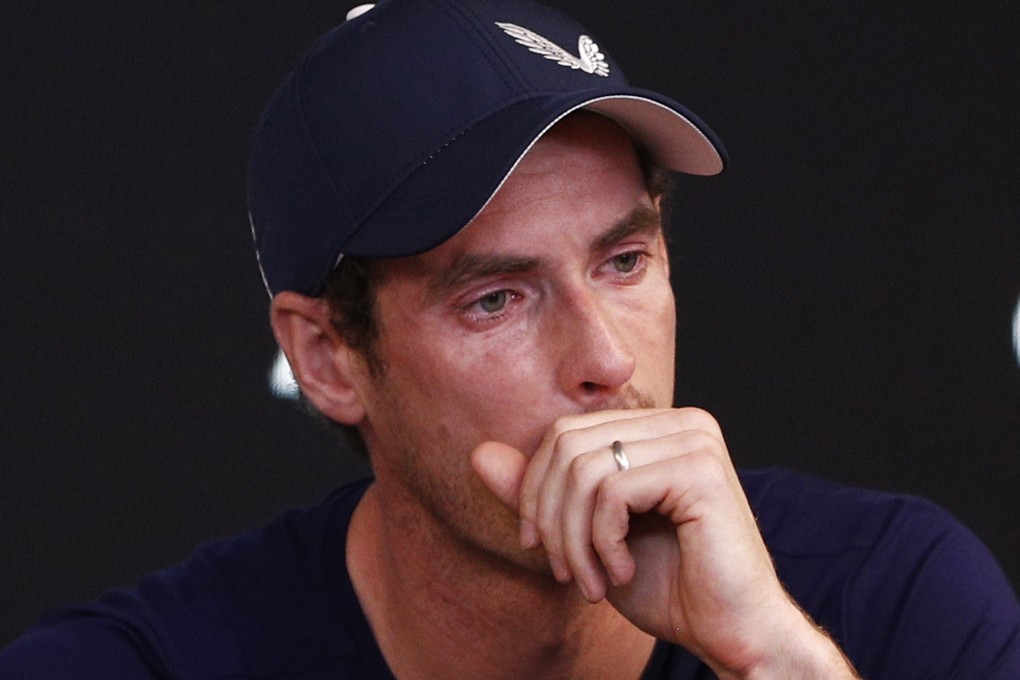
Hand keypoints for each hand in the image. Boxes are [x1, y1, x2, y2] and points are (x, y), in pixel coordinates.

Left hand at [472, 407, 857, 677]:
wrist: (732, 633)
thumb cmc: (669, 586)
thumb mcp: (585, 536)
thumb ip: (539, 494)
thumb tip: (479, 452)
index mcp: (657, 429)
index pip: (563, 433)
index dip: (534, 490)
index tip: (539, 548)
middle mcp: (681, 422)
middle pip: (566, 444)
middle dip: (549, 516)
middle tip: (562, 571)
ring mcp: (694, 441)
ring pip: (584, 469)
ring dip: (573, 538)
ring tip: (590, 581)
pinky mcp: (700, 470)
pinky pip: (612, 491)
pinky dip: (601, 542)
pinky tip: (621, 571)